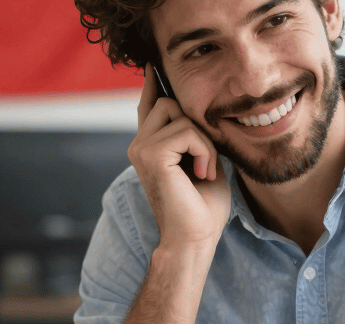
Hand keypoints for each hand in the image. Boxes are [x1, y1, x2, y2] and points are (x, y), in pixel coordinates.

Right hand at [128, 64, 230, 250]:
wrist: (195, 238)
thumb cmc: (203, 207)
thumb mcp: (203, 160)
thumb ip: (194, 135)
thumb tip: (198, 109)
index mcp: (150, 146)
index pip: (149, 106)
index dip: (152, 84)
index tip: (152, 65)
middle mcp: (139, 143)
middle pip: (170, 103)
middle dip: (197, 127)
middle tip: (204, 162)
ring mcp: (140, 148)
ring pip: (180, 114)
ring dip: (203, 142)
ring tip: (202, 170)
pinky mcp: (150, 154)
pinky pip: (187, 131)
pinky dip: (203, 151)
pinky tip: (200, 173)